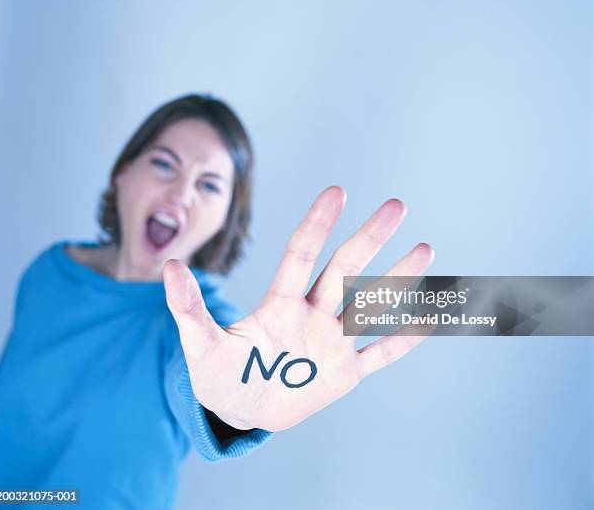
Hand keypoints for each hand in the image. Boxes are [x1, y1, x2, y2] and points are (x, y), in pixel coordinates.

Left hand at [163, 186, 434, 432]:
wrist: (241, 407)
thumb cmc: (219, 373)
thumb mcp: (199, 345)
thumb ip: (187, 308)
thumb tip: (168, 265)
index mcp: (279, 304)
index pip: (301, 255)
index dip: (316, 224)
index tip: (336, 192)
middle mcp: (311, 315)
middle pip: (343, 270)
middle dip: (369, 239)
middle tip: (396, 206)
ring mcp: (331, 343)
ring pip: (368, 306)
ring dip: (396, 280)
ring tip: (425, 248)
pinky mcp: (344, 373)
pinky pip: (379, 354)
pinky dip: (403, 339)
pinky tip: (431, 316)